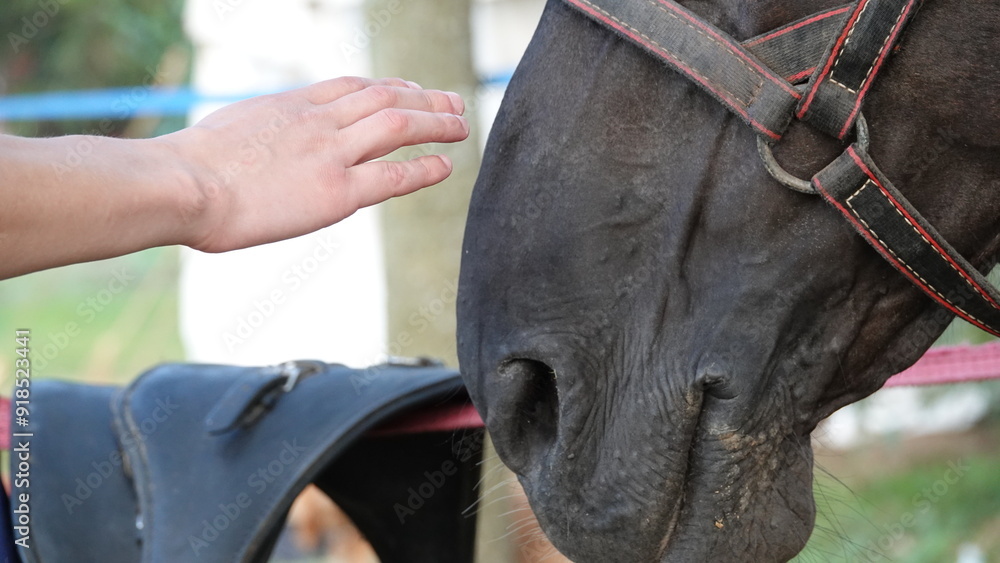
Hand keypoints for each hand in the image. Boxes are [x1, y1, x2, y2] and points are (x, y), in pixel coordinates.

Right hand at [165, 76, 469, 251]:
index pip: (350, 87)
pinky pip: (393, 175)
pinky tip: (445, 165)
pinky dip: (424, 168)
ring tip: (461, 125)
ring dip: (435, 122)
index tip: (406, 88)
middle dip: (423, 97)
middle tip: (451, 101)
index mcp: (290, 106)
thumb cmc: (188, 169)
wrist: (183, 185)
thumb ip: (257, 136)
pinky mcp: (336, 191)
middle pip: (384, 97)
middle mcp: (317, 122)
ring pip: (397, 126)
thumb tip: (255, 151)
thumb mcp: (228, 132)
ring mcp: (330, 154)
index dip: (386, 86)